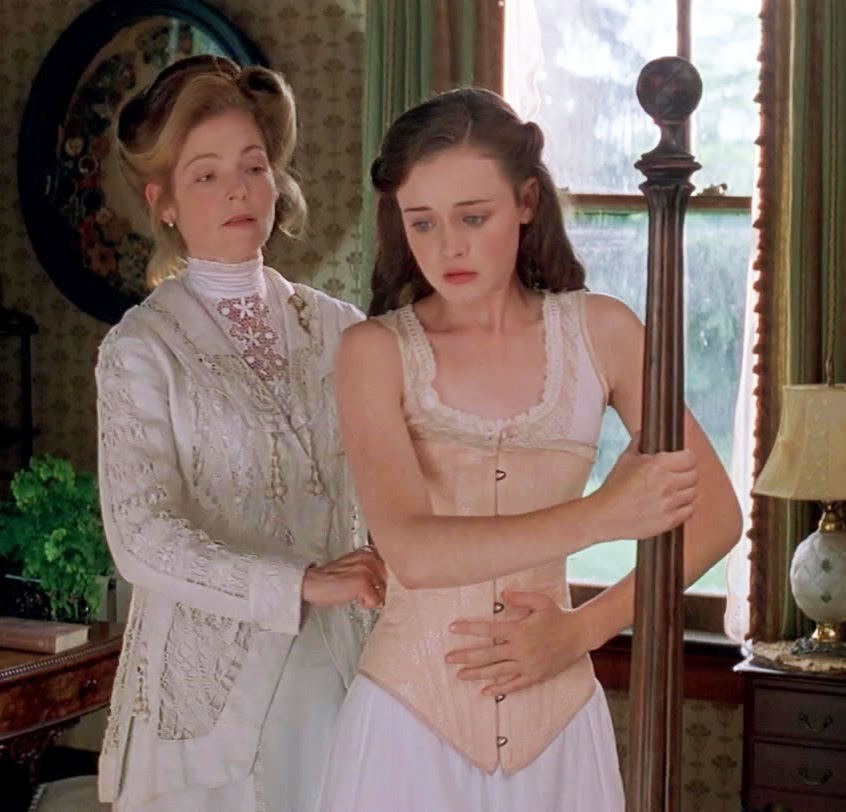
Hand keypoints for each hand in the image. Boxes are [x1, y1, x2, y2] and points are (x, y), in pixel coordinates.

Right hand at [302, 548, 386, 609]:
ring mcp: (367, 569)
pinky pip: (376, 601)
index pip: (390, 568)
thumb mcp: (354, 566)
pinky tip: (353, 597)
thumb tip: (386, 582)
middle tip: (359, 590)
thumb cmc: (331, 578)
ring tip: (355, 592)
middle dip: (377, 590)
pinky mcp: (363, 583)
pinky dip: (366, 604)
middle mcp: (370, 557)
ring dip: (371, 597)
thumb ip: (371, 568)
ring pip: (383, 592)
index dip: (381, 580)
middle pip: (387, 581)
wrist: (313, 583)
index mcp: (368, 551)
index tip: (371, 584)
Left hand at [444, 589, 588, 696]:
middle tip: (448, 658)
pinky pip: (514, 685)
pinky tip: (485, 691)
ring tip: (460, 675)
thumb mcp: (540, 601)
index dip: (469, 629)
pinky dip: (499, 689)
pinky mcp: (535, 676)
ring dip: (477, 674)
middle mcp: (521, 650)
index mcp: (519, 630)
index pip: (488, 629)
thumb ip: (520, 598)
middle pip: (488, 654)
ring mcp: (527, 665)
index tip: (452, 628)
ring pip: (497, 671)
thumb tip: (502, 595)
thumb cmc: (558, 616)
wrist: (579, 635)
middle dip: (466, 656)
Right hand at [592, 432, 697, 541]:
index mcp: (657, 465)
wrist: (604, 515)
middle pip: (695, 475)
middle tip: (676, 477)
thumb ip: (638, 443)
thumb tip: (643, 433)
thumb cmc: (613, 488)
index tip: (682, 461)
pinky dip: (683, 508)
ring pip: (693, 493)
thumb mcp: (624, 460)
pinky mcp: (669, 520)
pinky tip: (671, 505)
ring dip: (684, 492)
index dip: (686, 458)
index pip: (691, 458)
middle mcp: (667, 483)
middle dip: (686, 474)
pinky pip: (689, 511)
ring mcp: (669, 503)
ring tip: (671, 492)